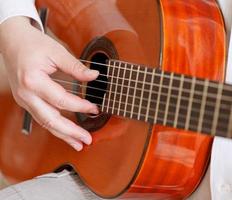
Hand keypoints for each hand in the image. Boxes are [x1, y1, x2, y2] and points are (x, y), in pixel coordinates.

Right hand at [0, 17, 98, 150]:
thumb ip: (76, 67)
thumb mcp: (56, 52)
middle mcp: (26, 94)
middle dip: (71, 132)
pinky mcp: (26, 101)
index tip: (94, 109)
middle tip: (87, 140)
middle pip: (51, 120)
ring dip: (63, 135)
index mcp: (33, 80)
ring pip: (45, 123)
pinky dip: (55, 127)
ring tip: (78, 143)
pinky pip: (42, 118)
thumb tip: (93, 76)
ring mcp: (24, 100)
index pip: (61, 100)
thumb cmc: (32, 44)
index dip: (80, 106)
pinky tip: (65, 132)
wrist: (11, 40)